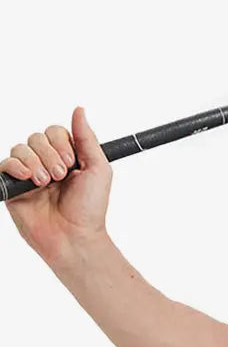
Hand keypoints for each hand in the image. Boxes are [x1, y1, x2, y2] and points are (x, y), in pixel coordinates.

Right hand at [1, 107, 111, 262]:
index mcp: (66, 157)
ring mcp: (28, 175)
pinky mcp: (13, 188)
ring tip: (46, 183)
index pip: (55, 132)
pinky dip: (15, 166)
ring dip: (35, 162)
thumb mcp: (98, 169)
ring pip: (20, 148)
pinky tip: (29, 178)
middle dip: (50, 155)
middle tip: (60, 176)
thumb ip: (87, 138)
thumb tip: (79, 109)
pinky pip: (4, 165)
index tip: (71, 162)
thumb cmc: (90, 208)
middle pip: (37, 138)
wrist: (74, 236)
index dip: (61, 143)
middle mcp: (46, 163)